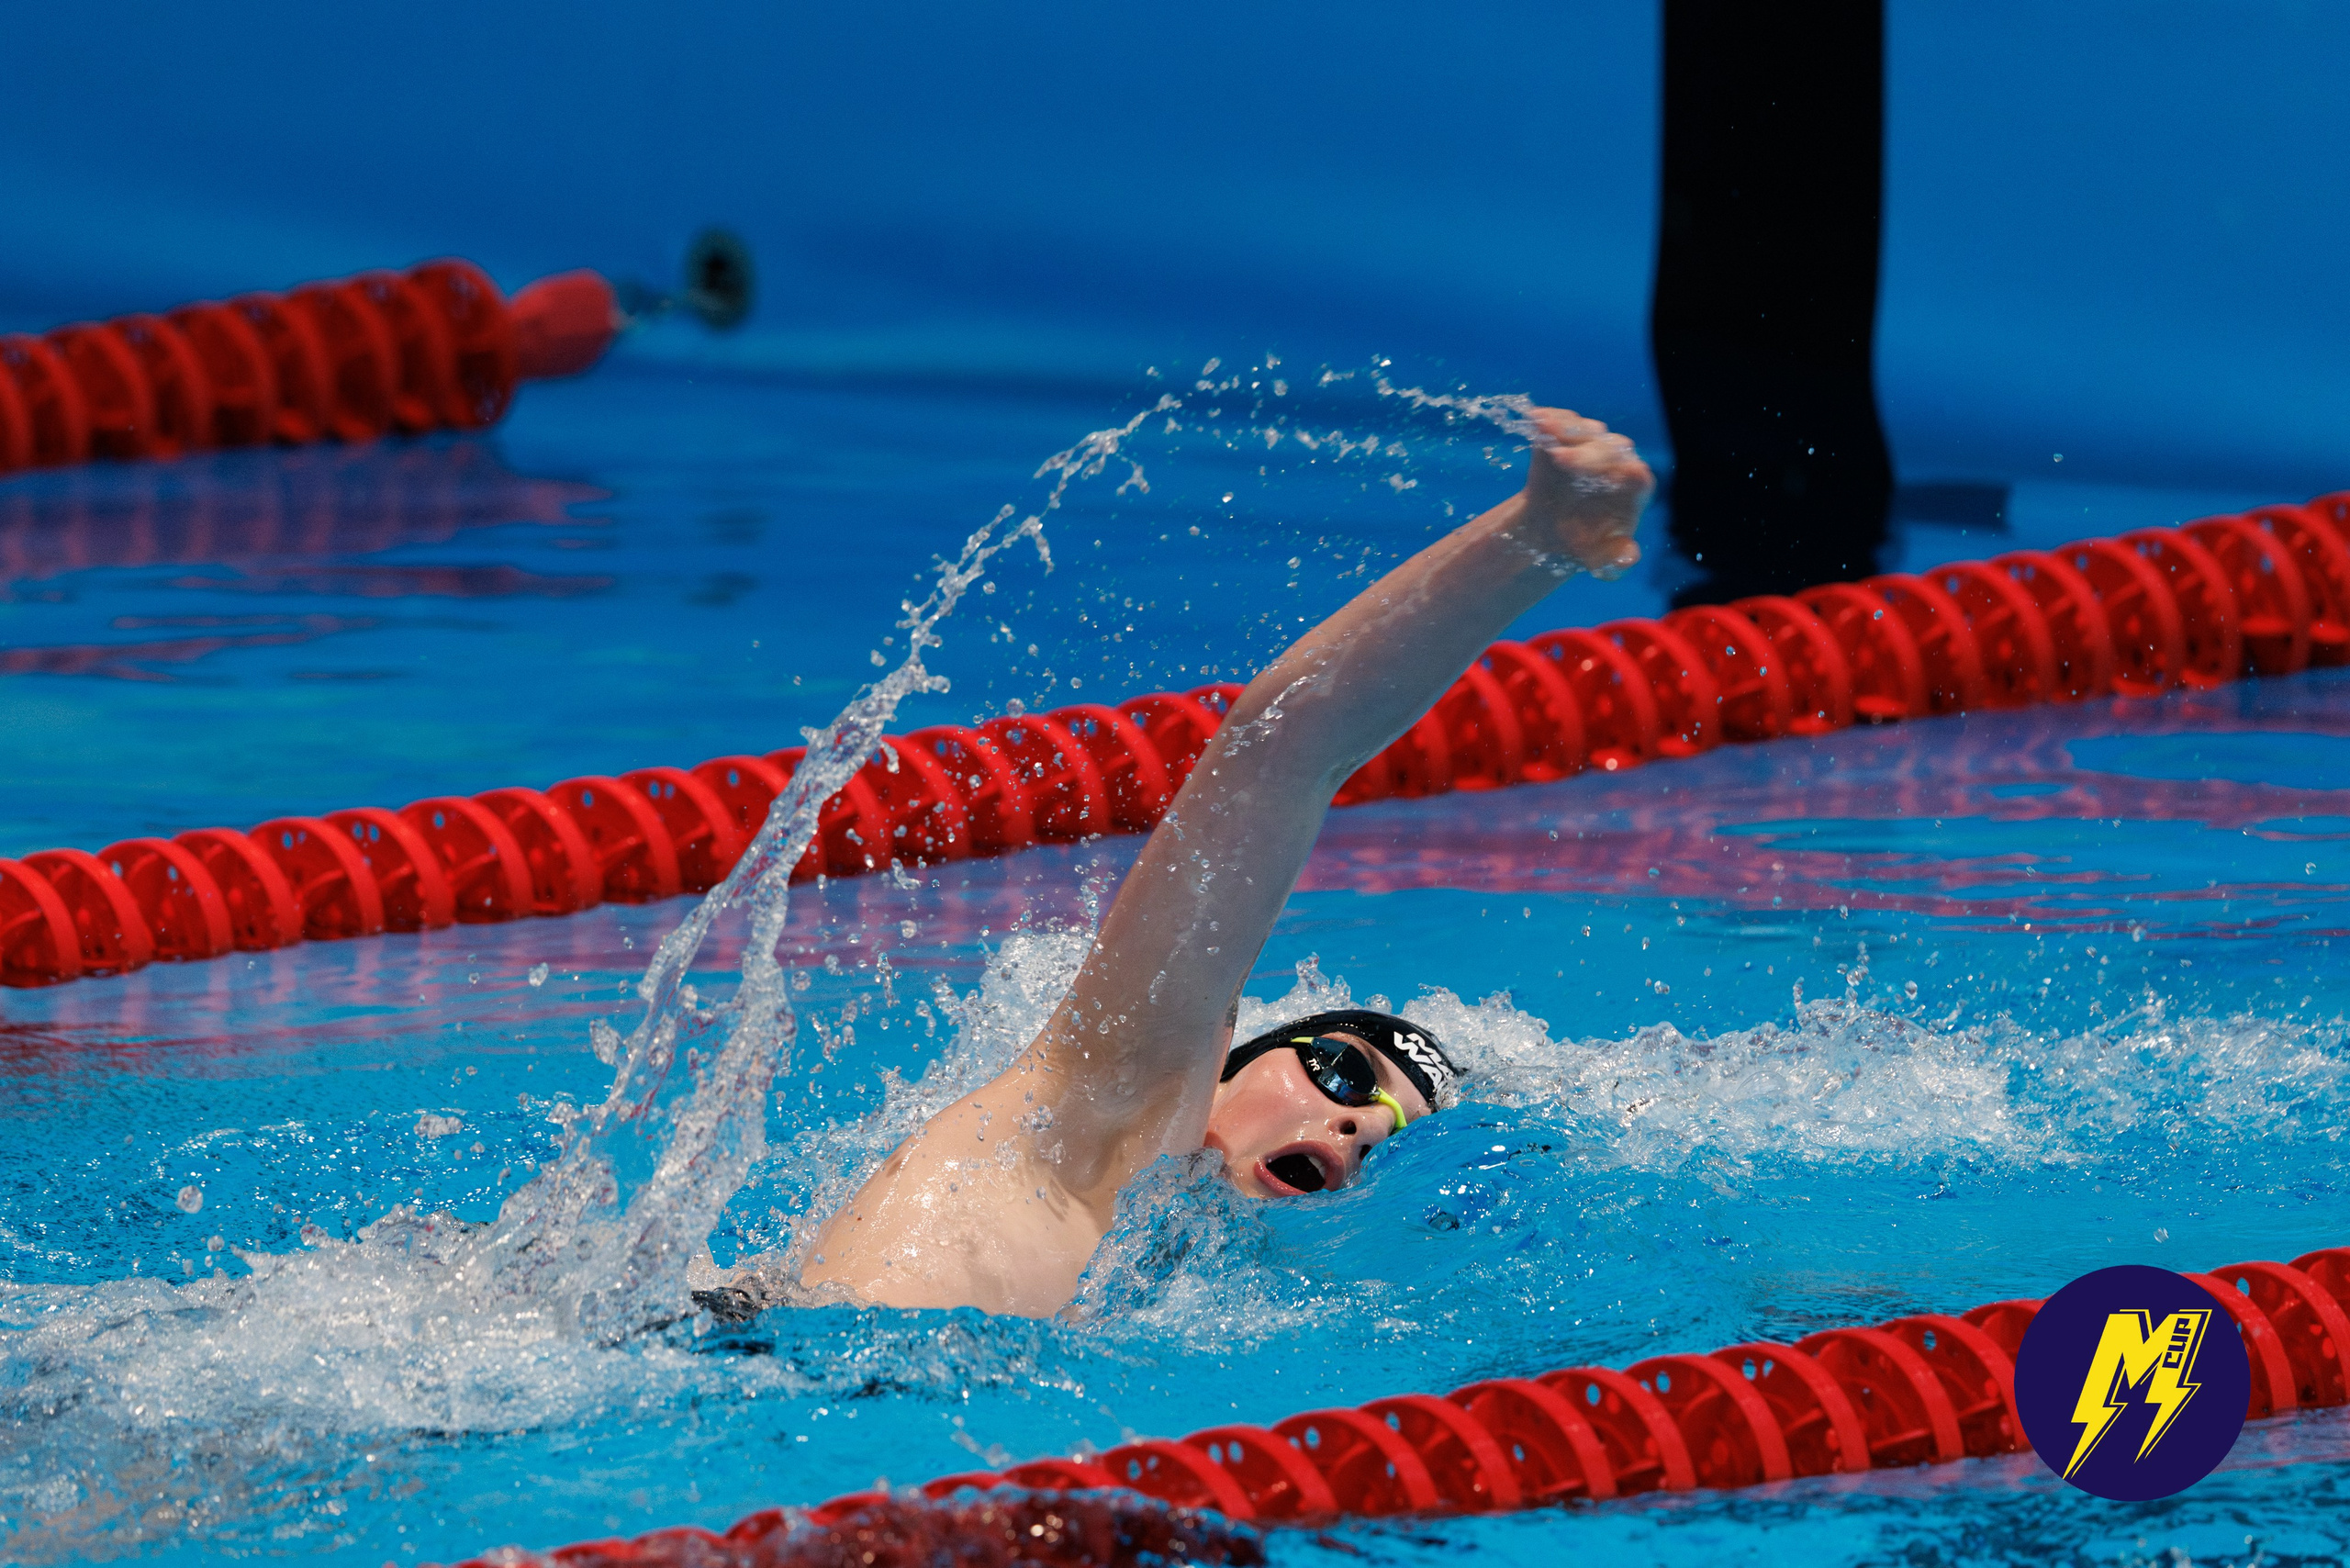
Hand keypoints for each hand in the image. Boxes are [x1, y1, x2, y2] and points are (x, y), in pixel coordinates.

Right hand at [1511, 407, 1652, 579]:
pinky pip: (1563, 420)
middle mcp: (1619, 458)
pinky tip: (1533, 420)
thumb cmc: (1582, 543)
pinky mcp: (1570, 434)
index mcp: (1636, 485)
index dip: (1610, 468)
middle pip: (1608, 446)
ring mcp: (1594, 443)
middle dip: (1585, 451)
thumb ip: (1614, 562)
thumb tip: (1626, 557)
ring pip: (1585, 429)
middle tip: (1559, 459)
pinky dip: (1549, 418)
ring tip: (1543, 430)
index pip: (1632, 469)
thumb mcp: (1598, 561)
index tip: (1587, 475)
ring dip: (1565, 428)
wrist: (1553, 529)